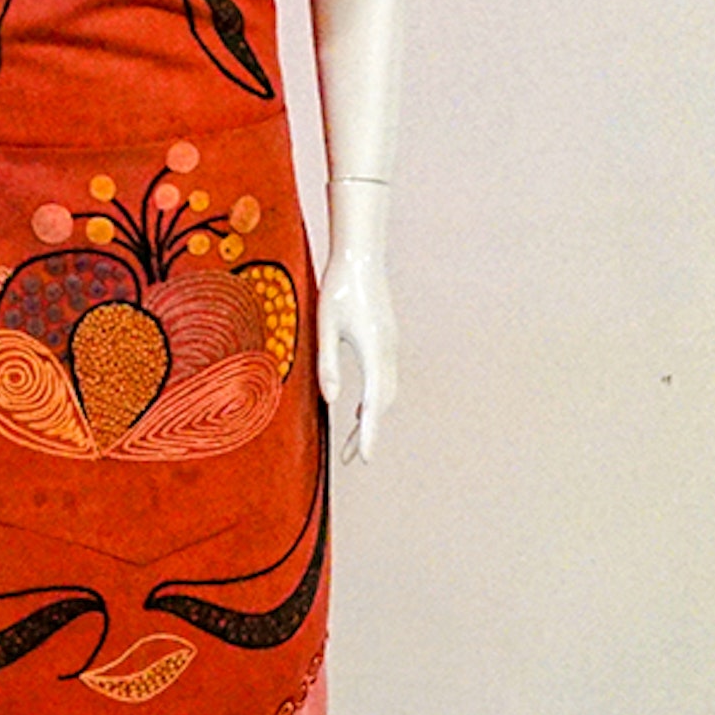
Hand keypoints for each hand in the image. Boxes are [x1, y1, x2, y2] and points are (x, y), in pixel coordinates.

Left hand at [315, 242, 397, 463]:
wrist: (362, 255)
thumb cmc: (339, 287)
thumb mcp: (324, 326)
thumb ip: (328, 364)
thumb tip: (330, 401)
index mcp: (373, 350)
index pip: (373, 403)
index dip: (367, 433)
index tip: (363, 459)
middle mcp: (387, 351)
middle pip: (381, 403)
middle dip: (366, 432)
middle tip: (349, 458)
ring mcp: (390, 346)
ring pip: (385, 392)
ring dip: (370, 417)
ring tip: (352, 439)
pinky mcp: (386, 340)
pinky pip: (384, 379)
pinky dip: (374, 400)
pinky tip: (359, 408)